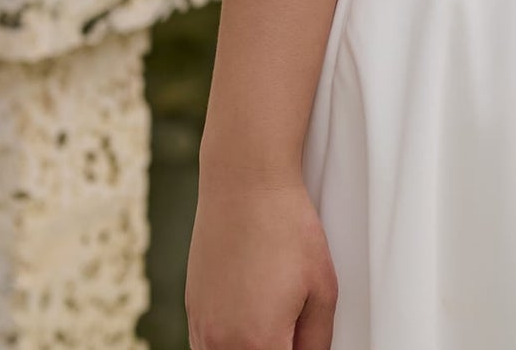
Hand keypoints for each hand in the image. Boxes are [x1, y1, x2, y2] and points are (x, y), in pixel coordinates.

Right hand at [186, 172, 337, 349]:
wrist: (245, 182)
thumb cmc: (286, 226)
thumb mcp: (323, 287)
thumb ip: (317, 340)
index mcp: (259, 345)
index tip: (303, 342)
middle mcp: (221, 345)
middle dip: (276, 349)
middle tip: (293, 329)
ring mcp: (201, 329)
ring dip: (249, 348)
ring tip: (273, 320)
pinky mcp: (192, 310)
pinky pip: (206, 347)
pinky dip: (228, 345)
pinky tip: (249, 322)